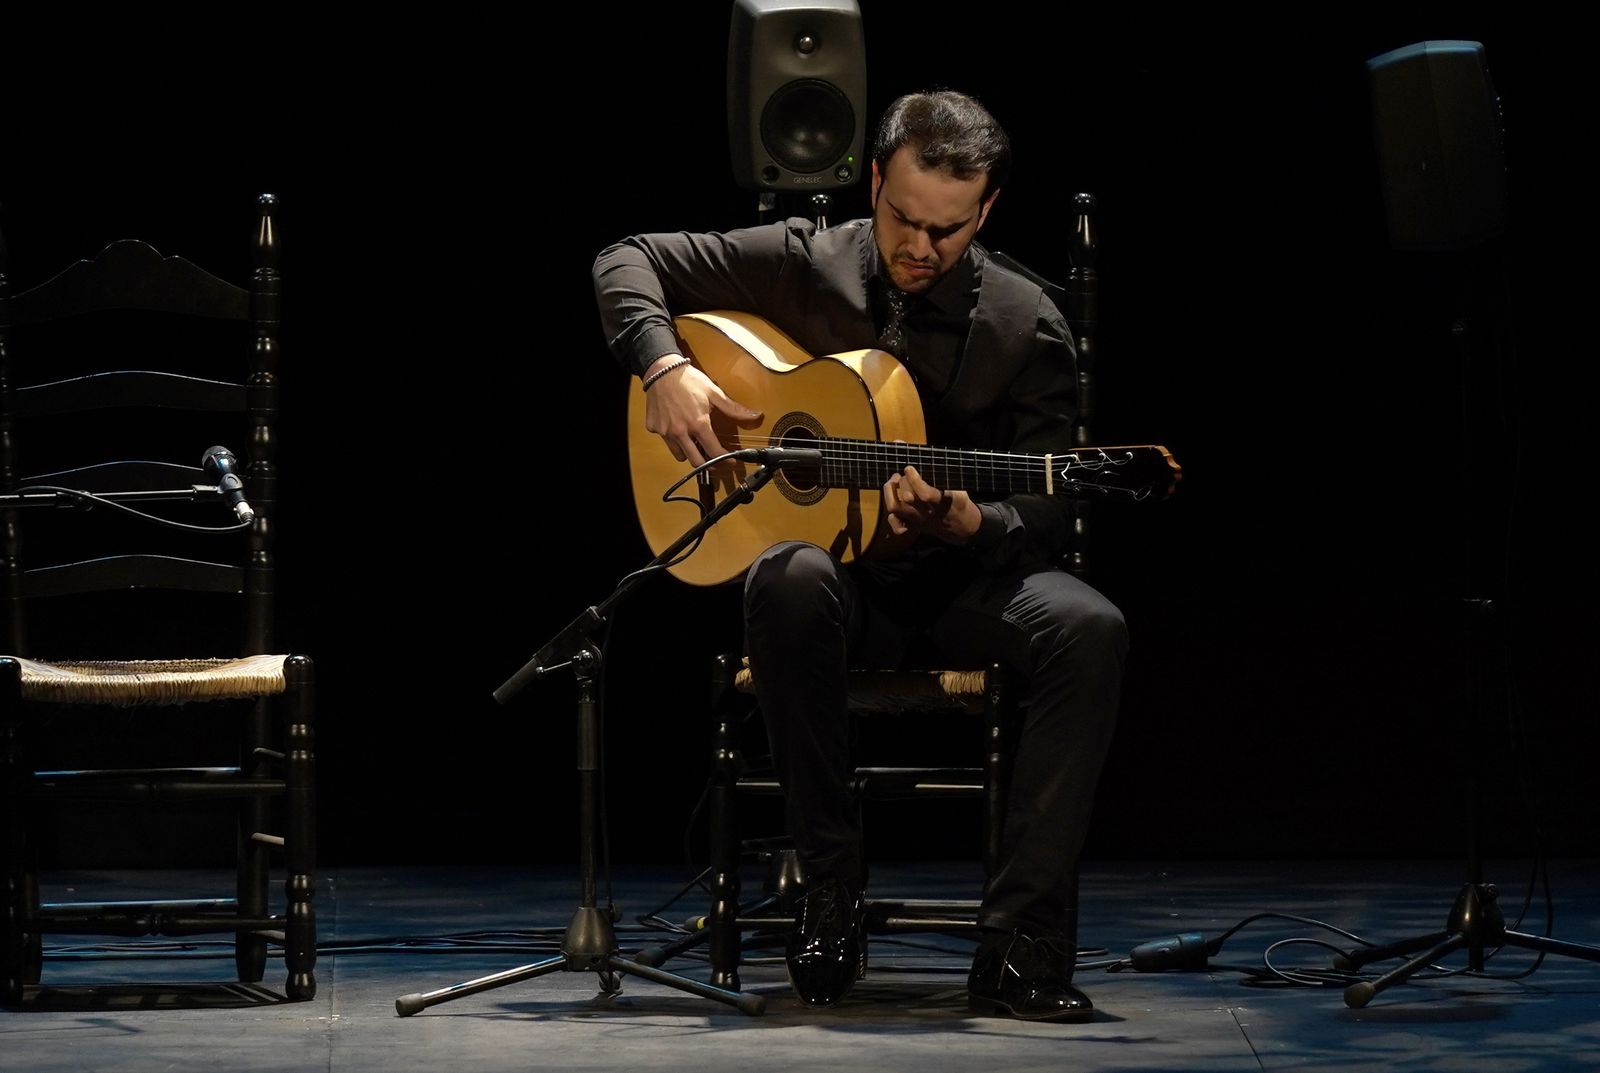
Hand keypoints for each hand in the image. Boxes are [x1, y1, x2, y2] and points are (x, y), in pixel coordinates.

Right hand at [643, 354, 761, 466]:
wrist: (662, 370)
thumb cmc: (689, 380)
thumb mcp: (713, 393)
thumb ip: (733, 408)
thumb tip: (755, 415)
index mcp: (698, 424)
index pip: (714, 452)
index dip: (725, 460)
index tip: (730, 462)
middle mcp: (681, 431)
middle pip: (696, 462)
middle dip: (707, 463)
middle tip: (713, 458)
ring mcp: (665, 431)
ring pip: (679, 455)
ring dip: (689, 453)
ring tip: (694, 442)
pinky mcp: (654, 428)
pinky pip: (665, 441)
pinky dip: (672, 439)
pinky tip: (676, 427)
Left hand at [883, 465, 981, 543]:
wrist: (962, 525)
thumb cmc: (957, 499)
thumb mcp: (956, 485)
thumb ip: (938, 471)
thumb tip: (914, 450)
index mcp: (943, 502)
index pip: (925, 494)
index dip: (914, 480)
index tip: (909, 467)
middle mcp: (928, 513)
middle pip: (907, 498)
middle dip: (902, 481)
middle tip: (904, 472)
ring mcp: (918, 521)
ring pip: (895, 509)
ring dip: (890, 492)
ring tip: (893, 482)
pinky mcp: (913, 528)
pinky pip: (897, 527)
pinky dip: (892, 516)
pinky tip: (897, 503)